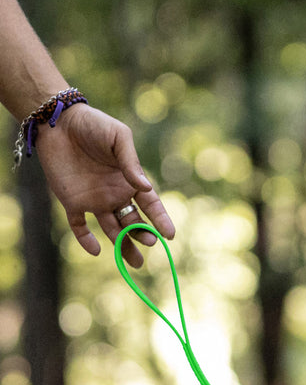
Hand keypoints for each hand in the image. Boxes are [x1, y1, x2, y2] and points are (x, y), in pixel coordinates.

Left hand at [33, 103, 175, 267]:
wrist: (57, 121)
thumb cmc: (93, 124)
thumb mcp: (118, 137)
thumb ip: (131, 162)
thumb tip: (146, 189)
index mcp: (130, 181)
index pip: (151, 206)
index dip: (160, 220)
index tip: (169, 235)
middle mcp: (115, 194)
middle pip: (133, 222)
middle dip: (142, 236)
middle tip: (148, 244)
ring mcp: (94, 199)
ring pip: (112, 229)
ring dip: (123, 245)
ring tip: (133, 262)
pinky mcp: (71, 201)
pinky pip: (80, 225)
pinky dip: (86, 239)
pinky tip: (96, 250)